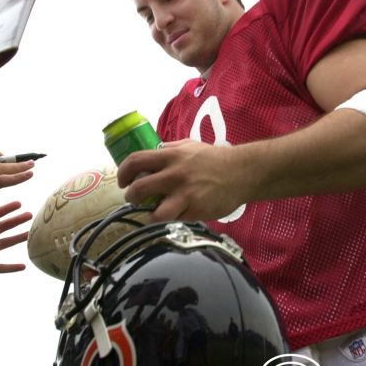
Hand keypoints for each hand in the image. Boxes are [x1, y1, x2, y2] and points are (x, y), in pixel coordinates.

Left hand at [117, 140, 250, 221]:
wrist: (242, 172)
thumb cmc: (215, 158)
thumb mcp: (190, 145)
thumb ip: (170, 149)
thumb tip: (153, 152)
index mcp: (171, 156)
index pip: (136, 161)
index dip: (123, 172)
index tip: (123, 181)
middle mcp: (175, 175)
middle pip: (139, 189)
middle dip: (131, 197)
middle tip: (133, 199)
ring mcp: (185, 195)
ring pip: (154, 212)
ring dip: (148, 215)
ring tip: (151, 212)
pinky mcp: (195, 211)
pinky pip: (174, 220)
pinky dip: (169, 219)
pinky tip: (172, 215)